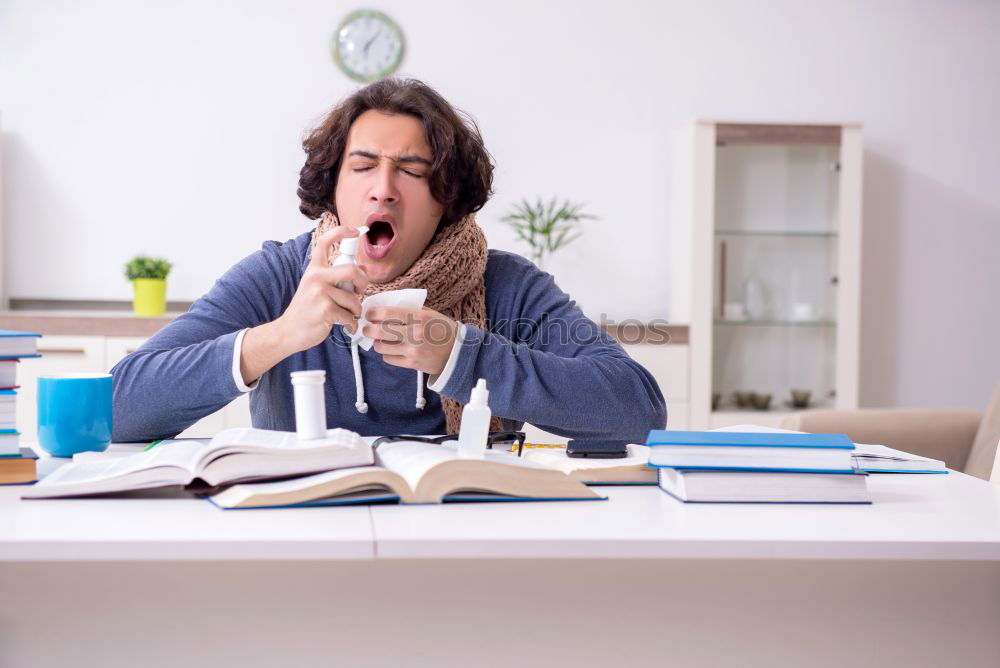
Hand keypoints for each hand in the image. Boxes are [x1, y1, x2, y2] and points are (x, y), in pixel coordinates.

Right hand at [275, 226, 369, 353]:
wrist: (287, 332)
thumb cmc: (306, 311)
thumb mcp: (316, 288)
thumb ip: (336, 278)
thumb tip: (363, 270)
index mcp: (314, 269)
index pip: (325, 242)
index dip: (342, 232)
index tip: (355, 231)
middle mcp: (316, 277)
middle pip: (352, 270)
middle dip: (363, 283)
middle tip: (361, 292)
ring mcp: (320, 293)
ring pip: (354, 298)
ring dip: (356, 311)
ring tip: (348, 316)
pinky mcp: (325, 309)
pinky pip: (350, 315)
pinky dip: (351, 324)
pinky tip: (345, 326)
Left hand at [364, 306, 457, 375]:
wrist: (458, 352)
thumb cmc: (442, 329)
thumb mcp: (429, 313)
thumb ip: (408, 309)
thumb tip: (383, 305)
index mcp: (418, 317)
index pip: (386, 313)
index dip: (372, 313)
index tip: (369, 314)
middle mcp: (414, 333)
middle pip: (379, 331)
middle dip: (368, 329)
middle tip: (367, 328)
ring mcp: (412, 350)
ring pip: (381, 347)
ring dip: (377, 343)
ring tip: (380, 340)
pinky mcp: (412, 364)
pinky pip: (389, 359)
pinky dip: (387, 354)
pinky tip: (392, 350)